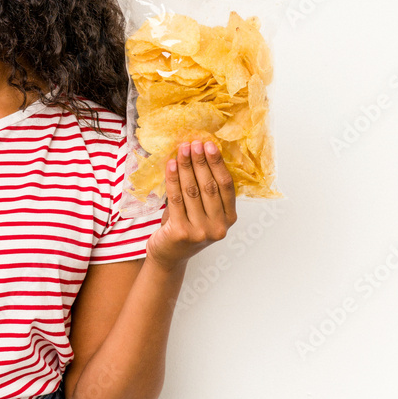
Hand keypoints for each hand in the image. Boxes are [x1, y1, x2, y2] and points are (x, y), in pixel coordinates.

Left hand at [146, 139, 236, 272]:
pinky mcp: (182, 232)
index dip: (218, 164)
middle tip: (194, 143)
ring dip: (186, 167)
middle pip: (209, 186)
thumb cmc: (186, 226)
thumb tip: (199, 154)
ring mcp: (201, 231)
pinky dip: (172, 179)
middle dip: (200, 162)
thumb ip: (206, 191)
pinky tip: (170, 165)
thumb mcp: (203, 211)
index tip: (210, 145)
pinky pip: (176, 199)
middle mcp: (219, 226)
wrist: (168, 254)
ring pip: (192, 191)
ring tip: (181, 150)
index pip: (227, 186)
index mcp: (229, 218)